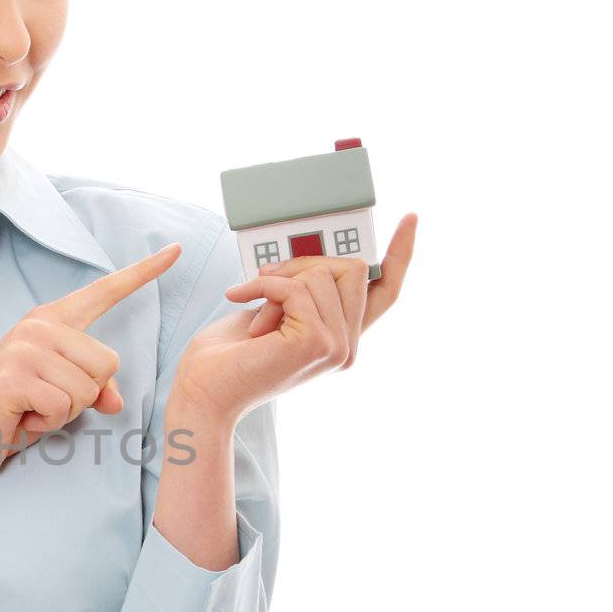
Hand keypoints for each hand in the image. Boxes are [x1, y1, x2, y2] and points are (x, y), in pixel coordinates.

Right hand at [0, 242, 183, 485]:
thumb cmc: (9, 414)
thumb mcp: (59, 397)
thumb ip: (92, 390)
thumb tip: (116, 402)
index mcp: (50, 320)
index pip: (105, 291)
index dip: (144, 272)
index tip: (176, 250)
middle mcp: (38, 325)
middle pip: (108, 362)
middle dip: (85, 395)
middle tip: (45, 401)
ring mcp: (25, 347)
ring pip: (89, 388)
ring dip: (66, 412)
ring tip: (32, 409)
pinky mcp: (16, 375)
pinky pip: (66, 406)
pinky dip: (49, 423)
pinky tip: (23, 418)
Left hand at [172, 212, 417, 421]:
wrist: (201, 392)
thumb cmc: (227, 355)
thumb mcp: (274, 311)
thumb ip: (303, 292)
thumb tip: (314, 262)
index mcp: (340, 338)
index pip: (386, 292)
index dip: (400, 254)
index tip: (410, 219)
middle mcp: (346, 347)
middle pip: (352, 269)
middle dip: (303, 263)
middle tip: (263, 281)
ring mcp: (336, 347)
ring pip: (323, 273)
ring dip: (278, 279)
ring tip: (254, 311)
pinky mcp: (316, 342)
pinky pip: (296, 287)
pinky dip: (264, 286)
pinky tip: (240, 301)